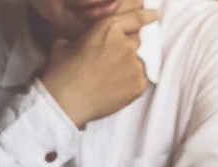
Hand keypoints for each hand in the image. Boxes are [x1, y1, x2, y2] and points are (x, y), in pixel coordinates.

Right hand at [41, 9, 159, 126]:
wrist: (66, 101)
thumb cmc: (62, 73)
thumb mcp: (67, 43)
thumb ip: (86, 38)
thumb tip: (87, 43)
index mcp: (109, 28)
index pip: (135, 18)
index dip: (147, 16)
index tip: (155, 15)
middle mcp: (126, 44)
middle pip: (136, 42)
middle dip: (125, 49)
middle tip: (109, 63)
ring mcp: (135, 65)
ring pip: (138, 63)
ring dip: (128, 67)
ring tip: (108, 79)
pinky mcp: (139, 84)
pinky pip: (141, 80)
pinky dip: (131, 83)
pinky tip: (114, 88)